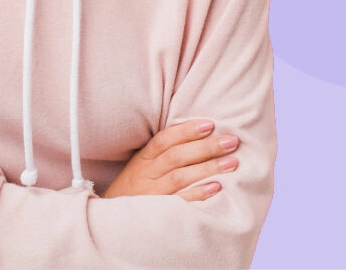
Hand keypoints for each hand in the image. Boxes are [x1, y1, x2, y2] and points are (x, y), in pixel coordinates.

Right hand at [102, 120, 238, 201]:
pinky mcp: (160, 212)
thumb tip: (194, 134)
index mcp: (143, 159)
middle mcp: (147, 173)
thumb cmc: (134, 187)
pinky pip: (180, 202)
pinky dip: (198, 194)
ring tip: (232, 162)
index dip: (186, 131)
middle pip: (177, 156)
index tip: (210, 124)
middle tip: (232, 141)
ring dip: (208, 168)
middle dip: (206, 147)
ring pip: (181, 177)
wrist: (114, 220)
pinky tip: (216, 188)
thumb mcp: (141, 165)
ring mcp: (153, 193)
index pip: (164, 139)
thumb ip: (162, 152)